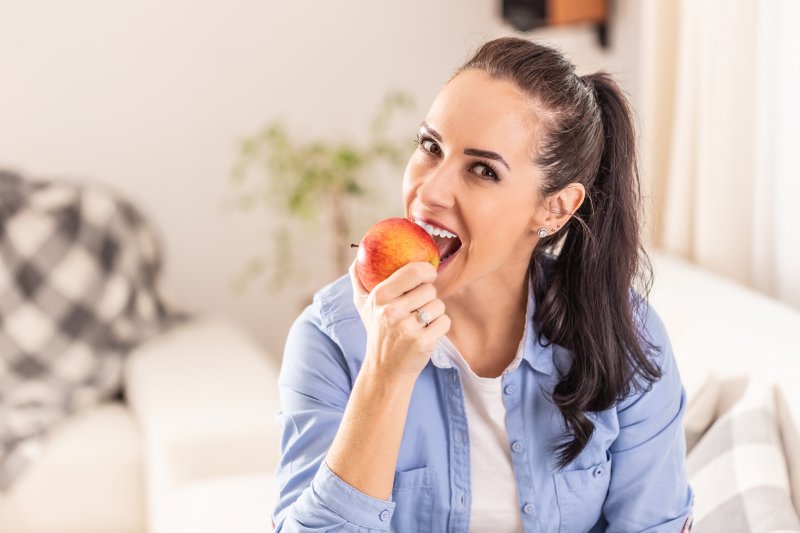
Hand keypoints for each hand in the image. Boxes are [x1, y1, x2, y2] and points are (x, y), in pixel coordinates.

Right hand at [349, 260, 450, 382]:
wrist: (385, 369)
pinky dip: (440, 327)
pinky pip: (445, 322)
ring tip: (421, 322)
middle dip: (428, 297)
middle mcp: (392, 311)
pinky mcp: (423, 342)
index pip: (413, 272)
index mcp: (380, 297)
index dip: (427, 270)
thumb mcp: (363, 306)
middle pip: (429, 289)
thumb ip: (359, 279)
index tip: (428, 275)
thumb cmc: (378, 332)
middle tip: (419, 306)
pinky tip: (426, 333)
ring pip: (439, 305)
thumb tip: (358, 255)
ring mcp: (408, 328)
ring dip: (435, 313)